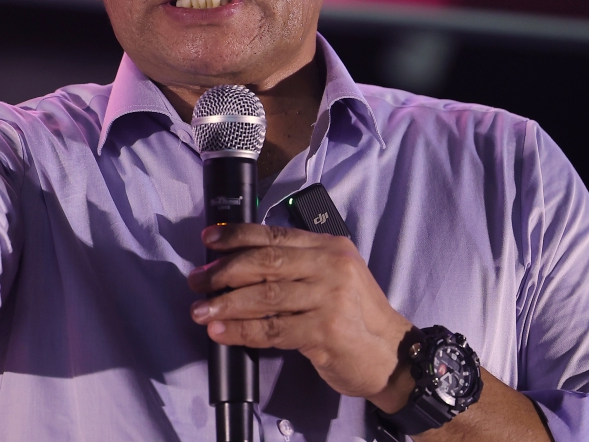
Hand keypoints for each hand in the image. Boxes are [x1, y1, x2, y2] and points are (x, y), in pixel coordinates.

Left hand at [188, 223, 415, 411]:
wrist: (392, 354)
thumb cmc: (354, 315)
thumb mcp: (332, 276)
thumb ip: (296, 265)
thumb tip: (238, 263)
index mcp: (329, 246)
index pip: (274, 234)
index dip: (237, 236)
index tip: (209, 239)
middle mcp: (330, 266)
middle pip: (265, 262)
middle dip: (223, 271)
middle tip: (197, 280)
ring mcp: (330, 298)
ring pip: (265, 296)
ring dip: (226, 304)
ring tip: (201, 311)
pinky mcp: (325, 330)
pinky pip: (272, 329)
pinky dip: (241, 331)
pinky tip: (222, 332)